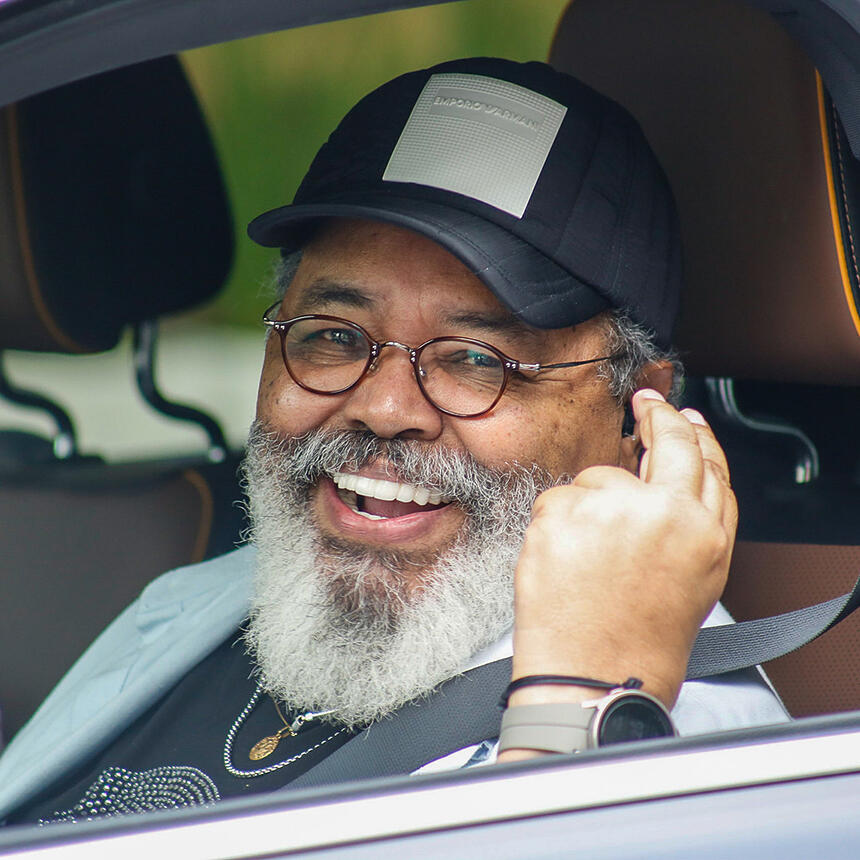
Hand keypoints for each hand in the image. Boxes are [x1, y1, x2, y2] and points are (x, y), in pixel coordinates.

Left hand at [509, 389, 736, 713]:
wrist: (592, 676)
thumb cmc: (638, 640)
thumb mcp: (694, 582)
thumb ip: (690, 523)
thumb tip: (671, 476)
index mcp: (704, 534)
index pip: (708, 462)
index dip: (695, 432)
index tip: (682, 413)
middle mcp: (664, 513)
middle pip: (668, 442)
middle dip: (659, 416)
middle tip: (646, 402)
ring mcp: (610, 508)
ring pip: (599, 477)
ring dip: (590, 506)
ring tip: (588, 561)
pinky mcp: (562, 511)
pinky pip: (558, 499)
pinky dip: (556, 524)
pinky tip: (562, 563)